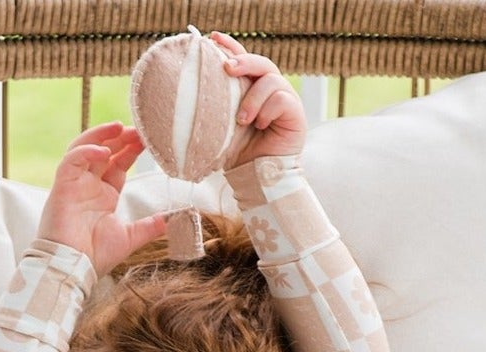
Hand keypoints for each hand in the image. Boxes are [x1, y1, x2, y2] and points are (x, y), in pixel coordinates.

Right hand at [37, 123, 166, 275]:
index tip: (148, 141)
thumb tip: (170, 221)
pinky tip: (104, 151)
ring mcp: (75, 183)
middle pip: (104, 151)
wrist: (72, 267)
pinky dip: (87, 151)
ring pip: (85, 148)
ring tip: (119, 126)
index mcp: (104, 195)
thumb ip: (148, 227)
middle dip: (121, 138)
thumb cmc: (94, 256)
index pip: (118, 164)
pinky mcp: (62, 185)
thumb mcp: (129, 238)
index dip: (132, 150)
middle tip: (139, 130)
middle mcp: (89, 185)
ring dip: (102, 135)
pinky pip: (72, 159)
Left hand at [211, 34, 305, 168]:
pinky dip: (267, 110)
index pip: (243, 60)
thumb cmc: (238, 156)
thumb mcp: (222, 126)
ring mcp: (286, 100)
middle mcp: (271, 91)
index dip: (230, 46)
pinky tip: (260, 126)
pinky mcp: (296, 113)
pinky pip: (281, 98)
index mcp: (253, 90)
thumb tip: (189, 88)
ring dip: (253, 98)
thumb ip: (218, 105)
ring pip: (271, 79)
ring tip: (242, 120)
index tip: (212, 38)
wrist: (256, 180)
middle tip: (227, 69)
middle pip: (261, 62)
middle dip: (243, 61)